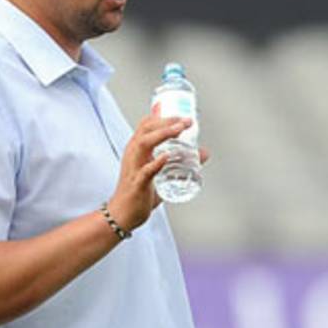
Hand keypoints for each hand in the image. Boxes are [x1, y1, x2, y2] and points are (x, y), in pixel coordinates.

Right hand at [106, 108, 190, 230]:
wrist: (123, 214)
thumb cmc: (140, 192)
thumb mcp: (161, 173)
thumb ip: (182, 162)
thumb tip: (204, 152)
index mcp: (136, 149)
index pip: (146, 125)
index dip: (163, 116)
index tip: (181, 114)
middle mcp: (133, 154)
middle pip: (146, 129)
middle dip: (167, 121)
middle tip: (186, 121)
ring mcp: (133, 168)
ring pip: (144, 144)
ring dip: (162, 134)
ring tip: (179, 130)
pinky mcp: (136, 184)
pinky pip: (145, 171)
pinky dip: (156, 162)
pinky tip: (167, 157)